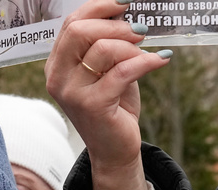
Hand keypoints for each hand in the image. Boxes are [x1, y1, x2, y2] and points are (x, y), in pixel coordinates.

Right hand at [45, 0, 170, 189]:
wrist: (115, 148)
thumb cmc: (113, 106)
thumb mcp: (106, 69)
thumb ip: (106, 42)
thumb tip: (123, 10)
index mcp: (57, 65)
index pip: (71, 23)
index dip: (98, 7)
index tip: (124, 3)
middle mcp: (58, 78)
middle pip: (79, 30)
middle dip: (115, 24)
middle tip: (139, 31)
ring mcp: (72, 93)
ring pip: (102, 49)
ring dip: (132, 46)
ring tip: (146, 53)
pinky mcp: (93, 105)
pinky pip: (123, 71)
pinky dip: (146, 62)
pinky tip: (160, 60)